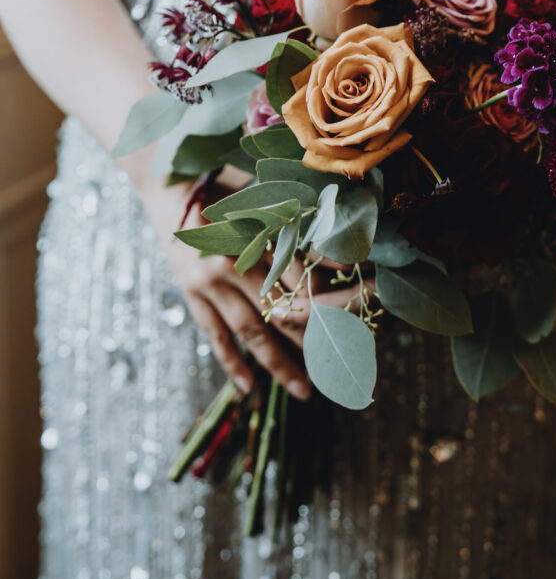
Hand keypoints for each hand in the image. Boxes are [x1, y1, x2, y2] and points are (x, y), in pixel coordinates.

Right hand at [137, 174, 361, 400]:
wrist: (170, 188)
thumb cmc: (227, 188)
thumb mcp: (267, 200)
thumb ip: (298, 227)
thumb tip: (342, 255)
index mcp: (254, 237)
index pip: (302, 277)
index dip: (334, 292)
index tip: (363, 306)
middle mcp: (232, 266)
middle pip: (282, 311)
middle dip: (317, 336)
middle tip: (346, 360)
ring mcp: (208, 285)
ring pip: (251, 332)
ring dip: (279, 364)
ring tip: (304, 390)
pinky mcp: (192, 297)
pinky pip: (214, 335)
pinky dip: (230, 362)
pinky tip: (248, 387)